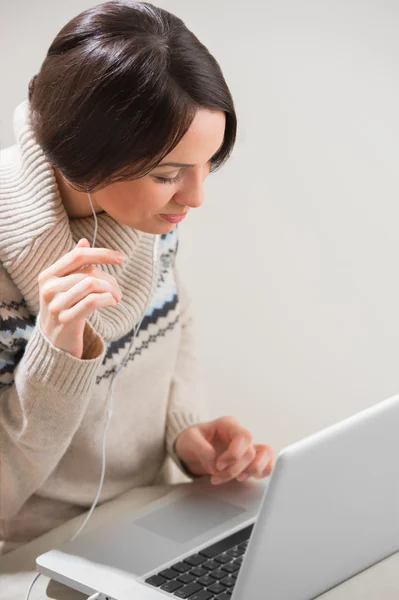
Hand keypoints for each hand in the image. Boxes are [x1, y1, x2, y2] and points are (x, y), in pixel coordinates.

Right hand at [38, 238, 124, 357]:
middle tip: (118, 291)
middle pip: (88, 272)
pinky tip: (112, 303)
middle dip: (109, 279)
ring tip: (116, 298)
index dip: (101, 253)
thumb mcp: (65, 286)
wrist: (54, 342)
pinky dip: (107, 299)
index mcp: (48, 275)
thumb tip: (84, 242)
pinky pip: (92, 301)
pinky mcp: (66, 320)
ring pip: (91, 284)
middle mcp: (49, 288)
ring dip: (110, 290)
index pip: (78, 256)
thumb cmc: (64, 309)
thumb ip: (73, 265)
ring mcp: (56, 304)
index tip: (121, 257)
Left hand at [175, 416, 273, 484]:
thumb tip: (215, 466)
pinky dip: (261, 473)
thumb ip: (202, 450)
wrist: (190, 450)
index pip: (244, 437)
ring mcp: (245, 448)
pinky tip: (247, 477)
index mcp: (229, 425)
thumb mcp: (189, 440)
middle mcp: (240, 435)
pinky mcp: (248, 461)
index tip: (218, 465)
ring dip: (251, 472)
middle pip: (250, 453)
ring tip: (237, 479)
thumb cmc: (191, 440)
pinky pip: (266, 464)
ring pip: (263, 457)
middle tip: (215, 476)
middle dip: (234, 469)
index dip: (234, 454)